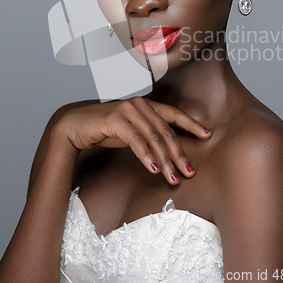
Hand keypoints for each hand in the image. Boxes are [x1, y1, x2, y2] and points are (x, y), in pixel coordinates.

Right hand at [52, 96, 211, 184]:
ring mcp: (128, 110)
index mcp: (146, 104)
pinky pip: (136, 140)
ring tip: (174, 178)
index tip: (207, 135)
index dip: (191, 124)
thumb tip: (169, 151)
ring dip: (165, 160)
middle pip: (166, 131)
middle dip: (179, 154)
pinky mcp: (115, 119)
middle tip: (190, 172)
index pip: (174, 114)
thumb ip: (149, 133)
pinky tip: (153, 169)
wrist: (75, 125)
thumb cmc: (105, 129)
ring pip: (154, 138)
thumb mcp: (132, 130)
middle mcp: (140, 104)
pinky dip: (146, 156)